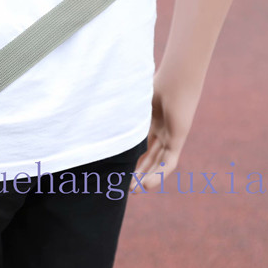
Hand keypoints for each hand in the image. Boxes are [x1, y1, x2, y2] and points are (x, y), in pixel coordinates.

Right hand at [129, 69, 200, 192]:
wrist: (177, 76)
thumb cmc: (154, 82)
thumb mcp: (131, 102)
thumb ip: (118, 113)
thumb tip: (89, 117)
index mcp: (150, 120)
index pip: (140, 145)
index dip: (132, 159)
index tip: (119, 170)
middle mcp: (162, 130)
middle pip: (149, 157)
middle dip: (138, 172)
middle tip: (126, 187)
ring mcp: (170, 135)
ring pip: (159, 162)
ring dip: (147, 177)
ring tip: (135, 190)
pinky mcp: (178, 139)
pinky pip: (169, 161)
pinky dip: (159, 174)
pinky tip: (148, 185)